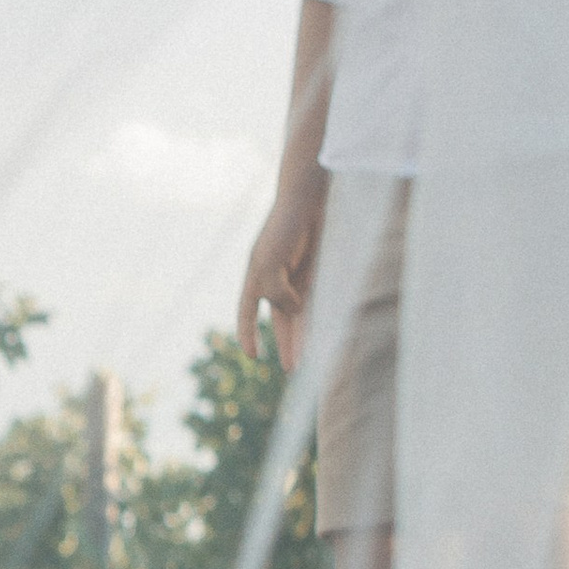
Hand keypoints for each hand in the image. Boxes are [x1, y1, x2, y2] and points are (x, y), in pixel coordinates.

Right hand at [236, 190, 322, 375]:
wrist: (306, 199)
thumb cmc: (283, 229)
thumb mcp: (271, 265)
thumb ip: (278, 293)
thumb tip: (293, 312)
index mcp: (255, 278)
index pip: (246, 313)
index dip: (248, 334)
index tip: (252, 355)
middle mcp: (273, 280)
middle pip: (277, 318)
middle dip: (283, 343)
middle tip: (290, 368)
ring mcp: (294, 277)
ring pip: (298, 314)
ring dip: (301, 335)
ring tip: (306, 359)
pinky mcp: (314, 271)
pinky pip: (315, 300)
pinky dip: (316, 316)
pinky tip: (321, 332)